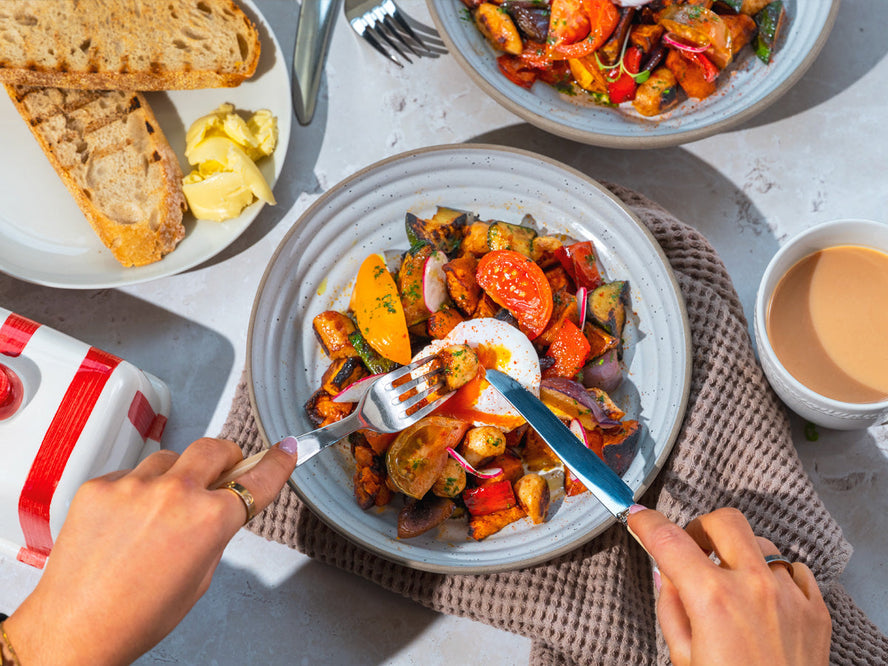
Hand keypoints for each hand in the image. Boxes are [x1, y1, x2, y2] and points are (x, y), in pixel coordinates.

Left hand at [3, 437, 297, 665]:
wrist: (73, 629)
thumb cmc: (137, 617)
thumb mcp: (200, 579)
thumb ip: (216, 532)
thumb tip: (223, 504)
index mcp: (209, 519)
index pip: (257, 479)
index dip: (277, 462)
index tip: (285, 450)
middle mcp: (174, 493)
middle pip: (214, 448)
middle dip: (226, 456)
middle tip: (223, 470)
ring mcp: (133, 485)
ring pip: (169, 458)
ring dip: (176, 475)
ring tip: (159, 511)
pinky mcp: (99, 486)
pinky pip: (130, 474)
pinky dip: (135, 490)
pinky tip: (125, 523)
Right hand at [628, 506, 830, 665]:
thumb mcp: (683, 658)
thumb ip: (671, 608)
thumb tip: (667, 575)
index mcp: (712, 599)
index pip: (669, 540)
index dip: (647, 524)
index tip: (638, 519)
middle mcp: (754, 587)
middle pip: (724, 522)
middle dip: (701, 528)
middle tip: (691, 547)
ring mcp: (790, 596)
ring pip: (762, 545)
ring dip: (740, 556)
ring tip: (731, 583)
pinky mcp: (817, 610)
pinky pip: (795, 571)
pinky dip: (776, 578)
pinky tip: (764, 600)